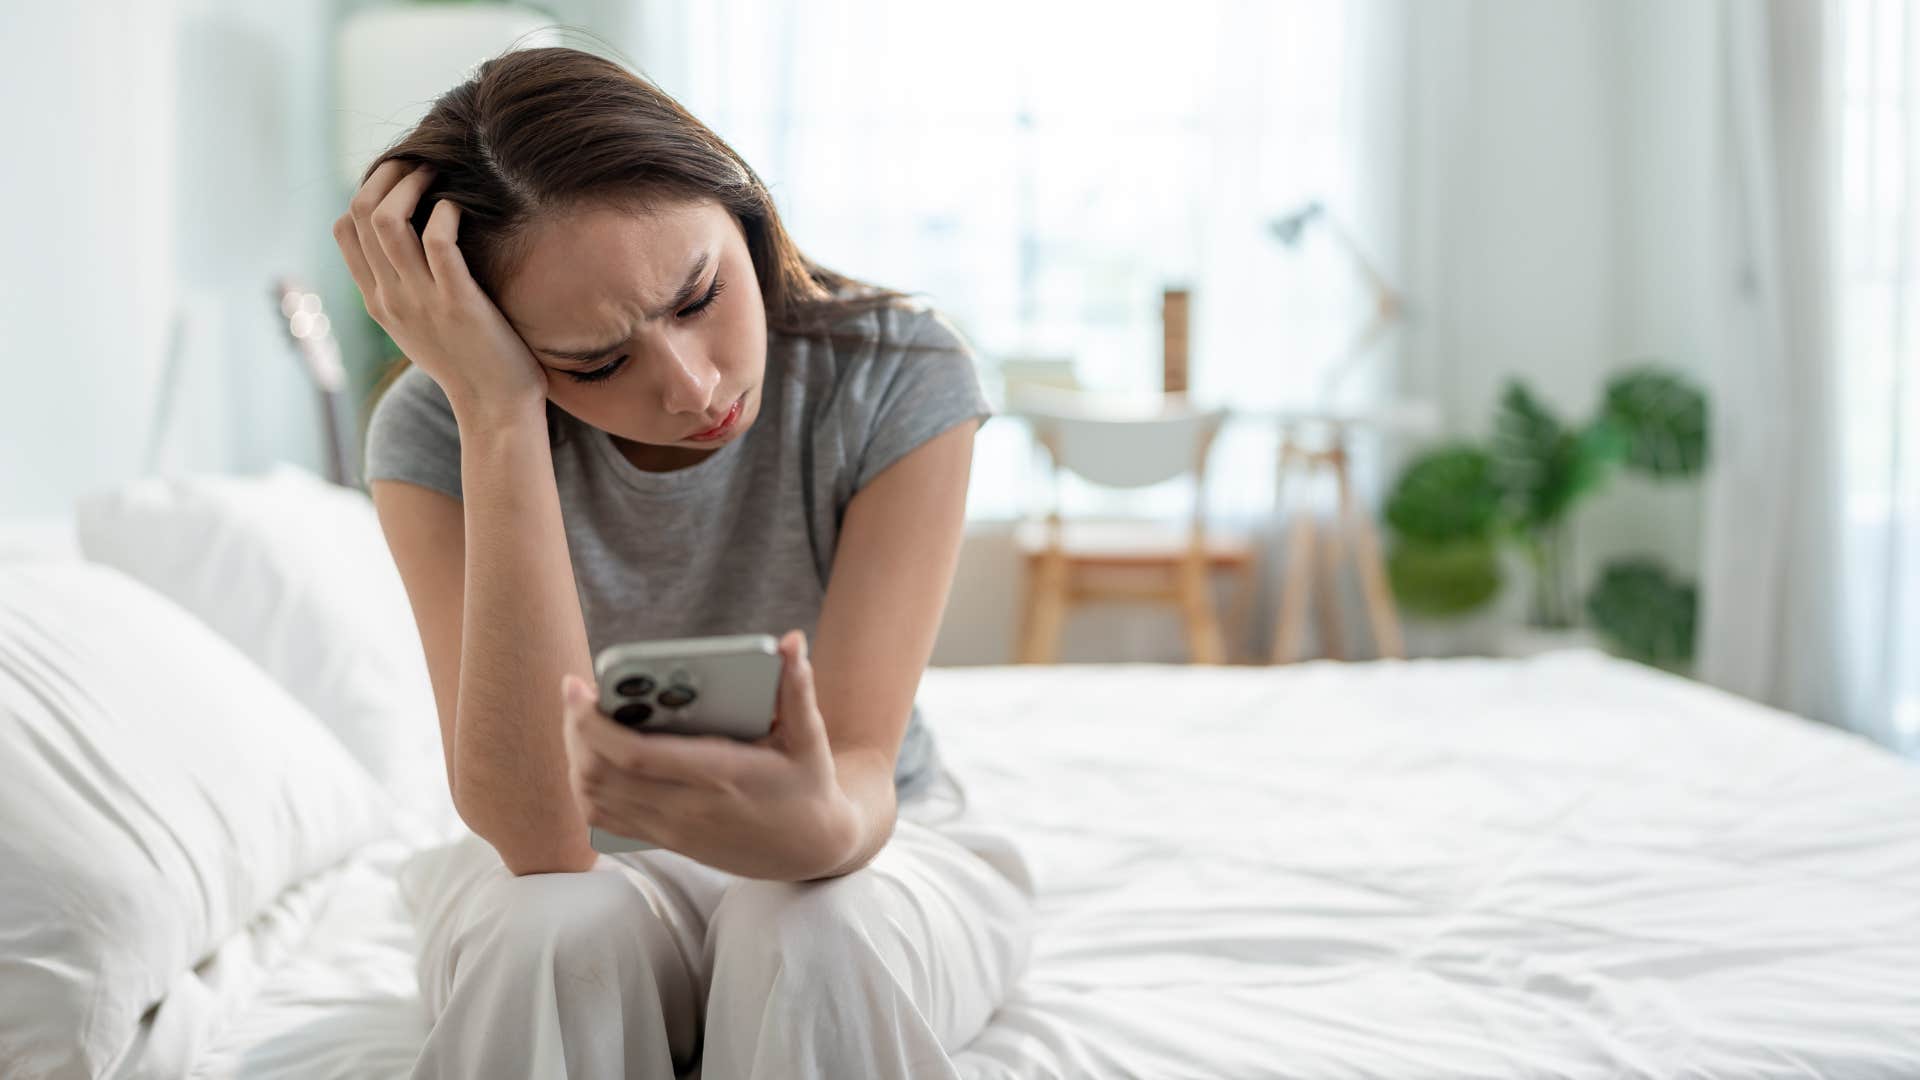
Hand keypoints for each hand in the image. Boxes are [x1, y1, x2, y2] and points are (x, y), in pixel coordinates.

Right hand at [332, 159, 548, 416]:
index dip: (365, 191)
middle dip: (387, 175)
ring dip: (412, 184)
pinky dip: (445, 212)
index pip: (344, 229)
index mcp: (377, 300)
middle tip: (419, 161)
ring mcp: (420, 300)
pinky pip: (438, 240)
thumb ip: (407, 287)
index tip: (397, 178)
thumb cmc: (469, 361)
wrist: (495, 409)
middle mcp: (389, 297)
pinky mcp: (457, 303)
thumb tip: (412, 243)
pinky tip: (460, 207)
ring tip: (438, 172)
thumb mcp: (421, 324)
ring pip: (388, 220)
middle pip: (360, 214)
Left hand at [561, 630, 860, 880]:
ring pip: (595, 798)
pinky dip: (587, 788)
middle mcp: (689, 807)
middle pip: (601, 774)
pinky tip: (593, 759)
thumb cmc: (808, 785)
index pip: (635, 754)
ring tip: (582, 721)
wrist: (811, 851)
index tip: (577, 686)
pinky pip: (606, 819)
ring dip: (578, 757)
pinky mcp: (667, 841)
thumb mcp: (809, 737)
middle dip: (577, 731)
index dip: (594, 722)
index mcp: (721, 774)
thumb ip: (797, 688)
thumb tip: (792, 642)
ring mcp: (673, 829)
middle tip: (578, 695)